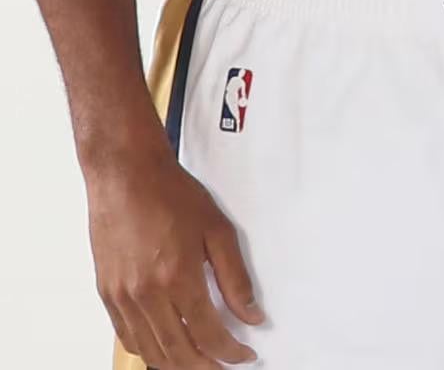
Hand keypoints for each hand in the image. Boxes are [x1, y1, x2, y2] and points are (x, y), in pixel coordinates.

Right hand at [85, 148, 260, 369]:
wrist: (126, 177)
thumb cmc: (172, 196)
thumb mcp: (218, 232)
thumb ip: (236, 279)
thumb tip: (252, 314)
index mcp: (177, 278)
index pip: (208, 333)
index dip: (229, 352)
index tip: (245, 355)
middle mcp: (145, 294)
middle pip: (177, 351)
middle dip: (205, 366)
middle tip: (226, 366)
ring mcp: (121, 297)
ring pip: (150, 350)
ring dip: (177, 364)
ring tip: (200, 363)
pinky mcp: (106, 293)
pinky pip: (126, 336)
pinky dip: (148, 350)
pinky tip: (166, 349)